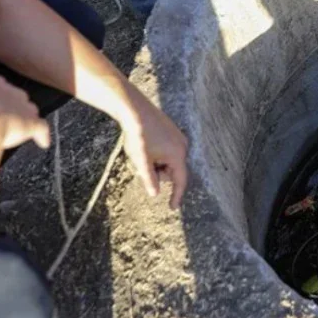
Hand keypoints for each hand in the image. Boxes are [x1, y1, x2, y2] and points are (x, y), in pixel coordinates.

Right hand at [0, 76, 49, 150]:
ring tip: (22, 130)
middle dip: (12, 106)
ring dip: (26, 119)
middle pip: (16, 96)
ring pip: (30, 110)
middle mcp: (10, 90)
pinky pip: (42, 128)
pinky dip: (43, 135)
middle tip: (5, 119)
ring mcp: (23, 106)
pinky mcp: (32, 122)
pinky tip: (43, 143)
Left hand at [119, 93, 188, 208]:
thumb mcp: (142, 161)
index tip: (172, 207)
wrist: (135, 110)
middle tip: (141, 164)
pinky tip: (144, 144)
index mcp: (178, 155)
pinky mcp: (171, 131)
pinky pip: (166, 150)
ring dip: (155, 162)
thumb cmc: (139, 135)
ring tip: (141, 152)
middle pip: (172, 170)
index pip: (180, 181)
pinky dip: (156, 154)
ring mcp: (178, 137)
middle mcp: (182, 146)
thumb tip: (155, 194)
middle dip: (157, 172)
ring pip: (168, 160)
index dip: (176, 195)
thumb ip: (149, 179)